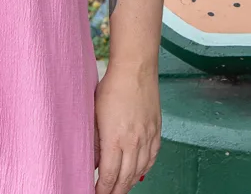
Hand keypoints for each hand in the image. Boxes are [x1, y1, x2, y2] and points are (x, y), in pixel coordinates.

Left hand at [94, 64, 161, 193]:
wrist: (136, 69)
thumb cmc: (112, 87)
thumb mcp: (95, 115)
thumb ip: (95, 142)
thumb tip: (94, 161)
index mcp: (115, 139)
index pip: (109, 175)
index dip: (102, 189)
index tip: (96, 193)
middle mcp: (134, 141)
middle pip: (126, 177)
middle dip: (116, 191)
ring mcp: (148, 136)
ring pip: (141, 170)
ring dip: (130, 182)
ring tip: (122, 188)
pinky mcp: (156, 129)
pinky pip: (153, 156)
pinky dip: (146, 168)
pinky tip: (140, 172)